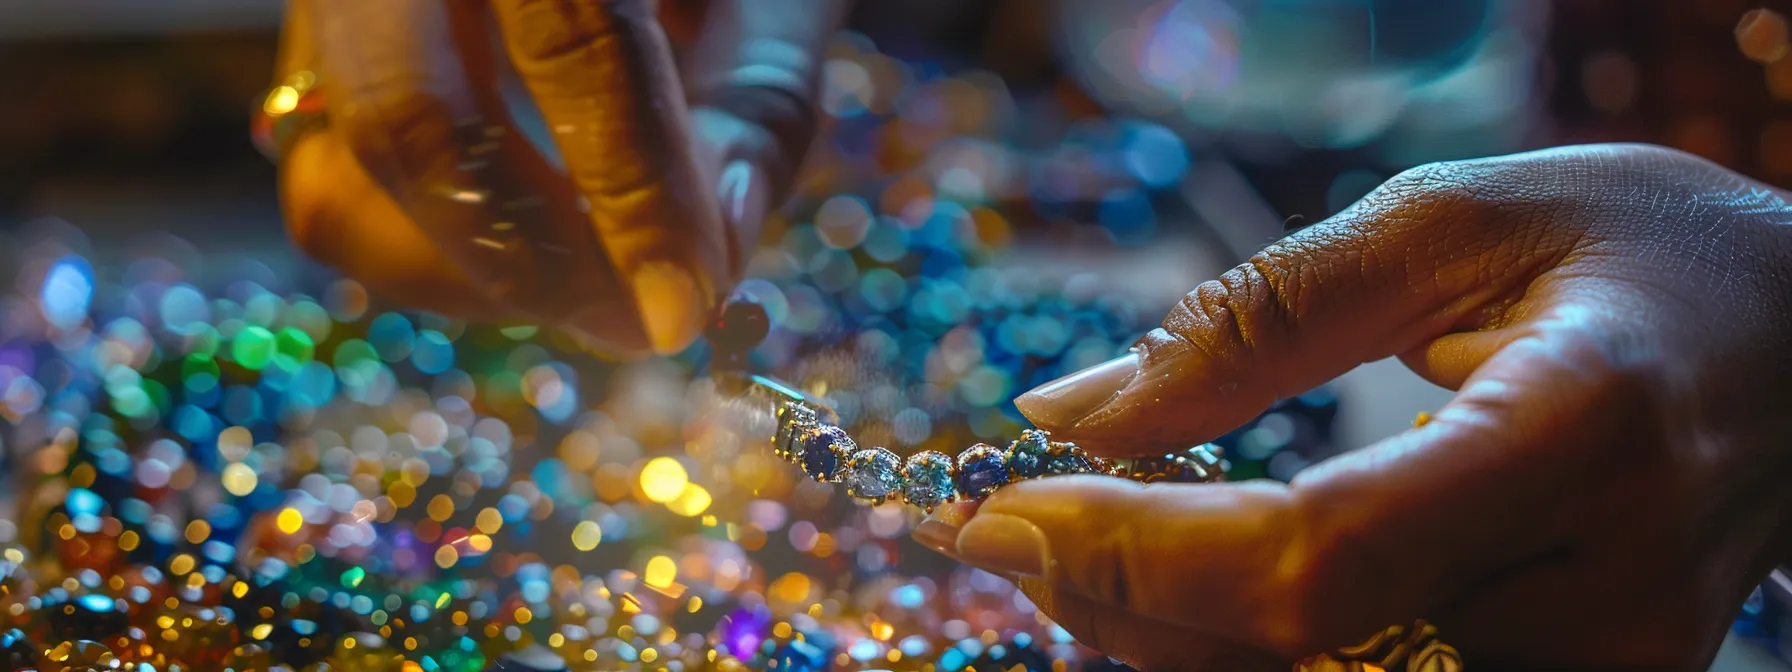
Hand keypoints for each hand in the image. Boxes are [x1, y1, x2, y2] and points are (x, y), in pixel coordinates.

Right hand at [275, 0, 839, 354]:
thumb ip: (762, 97)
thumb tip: (719, 257)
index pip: (576, 46)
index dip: (637, 197)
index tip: (687, 309)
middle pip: (414, 120)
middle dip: (533, 261)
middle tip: (640, 324)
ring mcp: (328, 5)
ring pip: (338, 183)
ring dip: (473, 274)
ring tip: (598, 283)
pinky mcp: (308, 56)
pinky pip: (334, 187)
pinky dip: (436, 250)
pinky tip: (538, 242)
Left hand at [914, 144, 1791, 669]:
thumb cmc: (1635, 256)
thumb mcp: (1454, 222)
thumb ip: (1256, 319)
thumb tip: (1070, 413)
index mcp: (1586, 435)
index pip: (1320, 561)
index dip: (1137, 556)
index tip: (999, 512)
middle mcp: (1602, 596)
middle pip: (1296, 661)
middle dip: (1117, 604)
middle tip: (1014, 525)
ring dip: (1163, 643)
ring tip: (1089, 547)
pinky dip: (1243, 659)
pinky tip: (1185, 593)